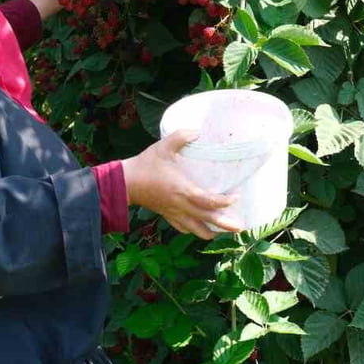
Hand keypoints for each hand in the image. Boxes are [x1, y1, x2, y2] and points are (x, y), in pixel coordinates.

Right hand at [122, 130, 241, 239]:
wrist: (124, 182)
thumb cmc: (145, 164)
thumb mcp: (163, 146)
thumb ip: (181, 136)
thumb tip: (197, 131)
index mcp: (182, 189)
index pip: (207, 201)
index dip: (222, 202)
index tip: (235, 197)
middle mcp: (180, 205)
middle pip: (206, 219)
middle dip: (224, 224)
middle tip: (239, 228)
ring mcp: (173, 212)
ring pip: (195, 229)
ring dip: (210, 231)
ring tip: (224, 231)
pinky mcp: (167, 215)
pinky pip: (183, 227)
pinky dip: (195, 230)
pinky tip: (202, 228)